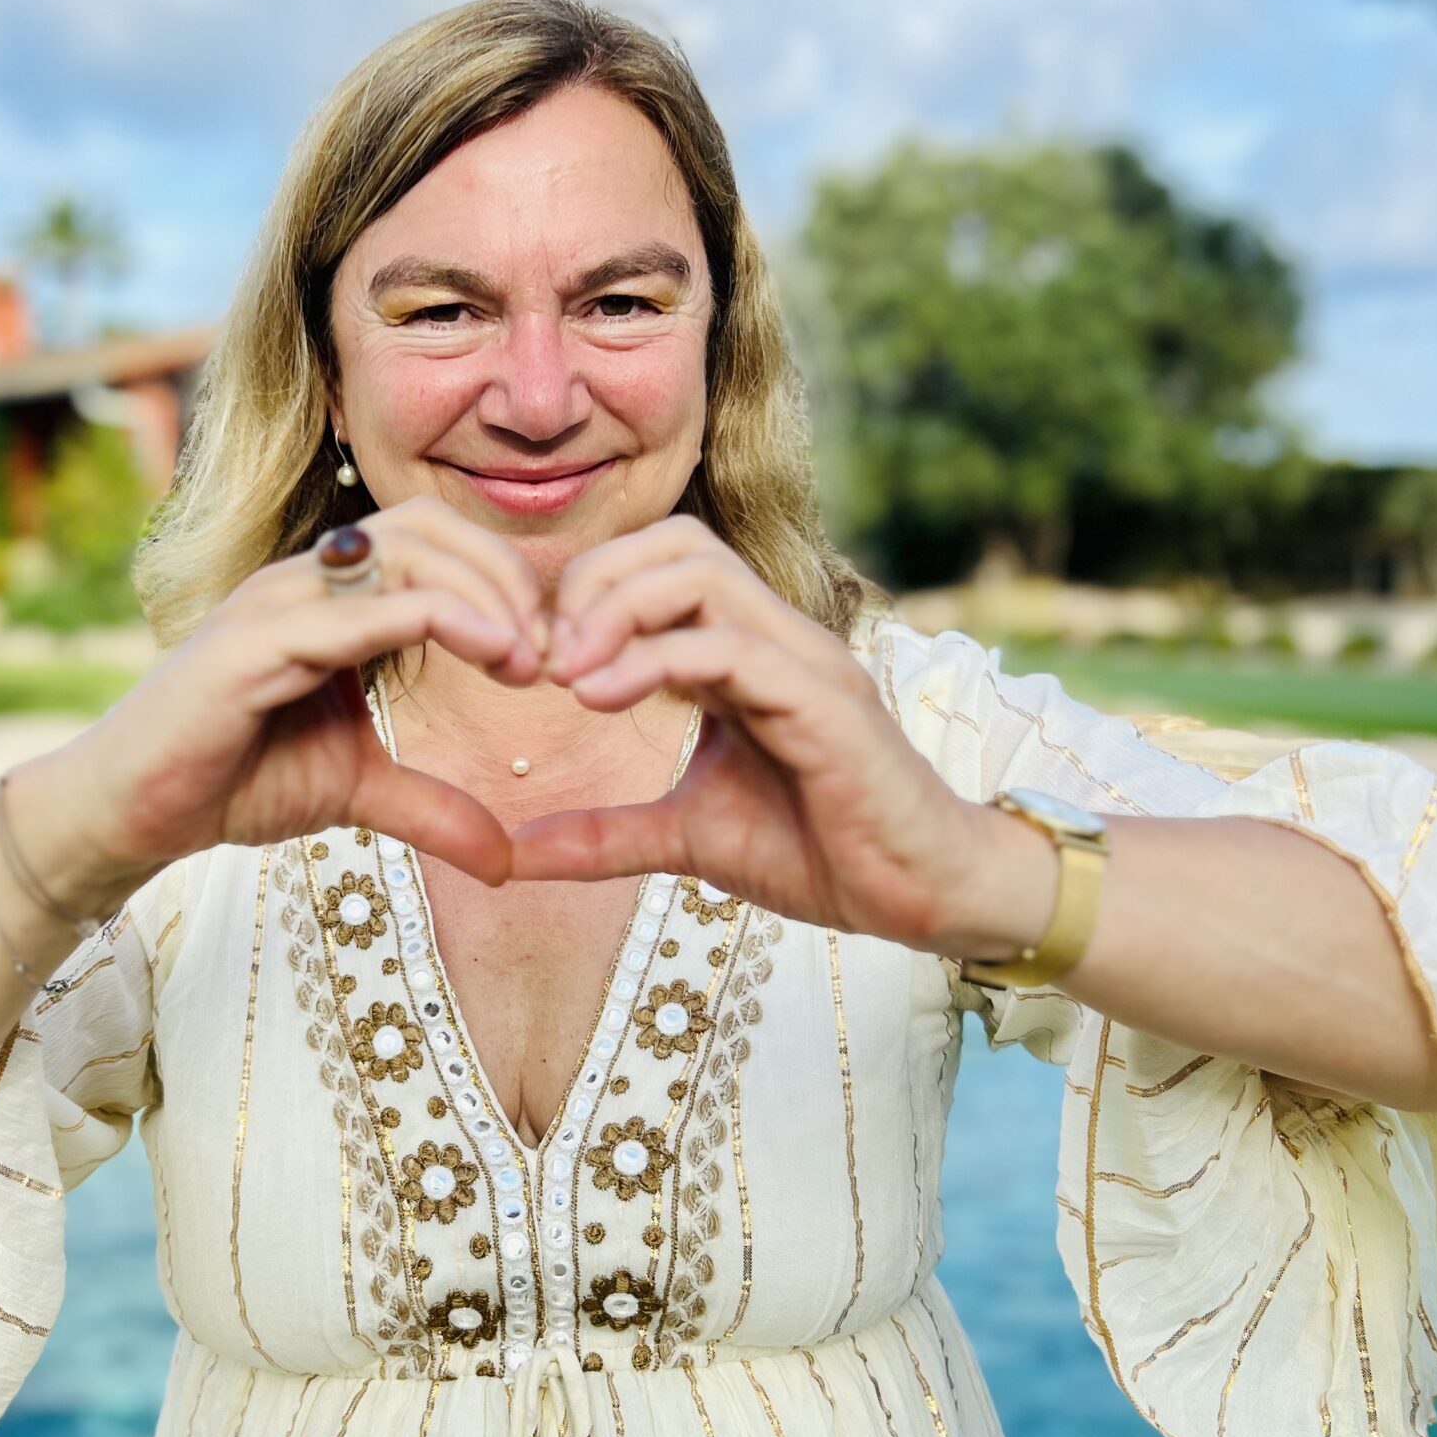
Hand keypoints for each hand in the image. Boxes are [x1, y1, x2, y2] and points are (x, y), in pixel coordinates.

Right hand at [23, 495, 549, 908]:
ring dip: (485, 597)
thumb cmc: (230, 779)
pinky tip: (490, 654)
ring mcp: (278, 602)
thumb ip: (432, 808)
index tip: (548, 652)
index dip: (503, 580)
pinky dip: (439, 620)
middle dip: (506, 578)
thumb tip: (506, 860)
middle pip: (429, 527)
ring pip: (405, 554)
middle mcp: (305, 579)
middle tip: (550, 652)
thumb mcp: (357, 791)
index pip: (434, 540)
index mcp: (330, 594)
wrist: (132, 811)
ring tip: (528, 660)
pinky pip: (361, 609)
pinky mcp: (254, 643)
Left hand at [508, 516, 1048, 957]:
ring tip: (567, 675)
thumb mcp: (687, 838)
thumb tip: (518, 853)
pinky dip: (656, 659)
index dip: (587, 593)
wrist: (918, 894)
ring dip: (617, 611)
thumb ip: (607, 834)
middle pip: (678, 542)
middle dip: (595, 584)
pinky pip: (732, 647)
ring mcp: (804, 661)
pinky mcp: (824, 701)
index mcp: (745, 651)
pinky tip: (599, 697)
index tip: (535, 660)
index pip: (661, 562)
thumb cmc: (819, 853)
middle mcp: (777, 638)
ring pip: (703, 575)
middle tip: (543, 657)